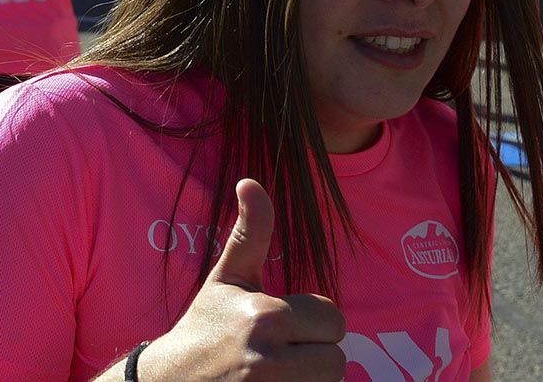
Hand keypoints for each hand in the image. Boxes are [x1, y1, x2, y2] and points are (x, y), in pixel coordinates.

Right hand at [145, 179, 346, 380]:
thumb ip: (250, 234)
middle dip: (314, 355)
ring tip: (276, 374)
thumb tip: (250, 180)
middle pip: (337, 358)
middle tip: (279, 355)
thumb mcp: (227, 280)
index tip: (279, 329)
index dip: (311, 324)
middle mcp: (269, 357)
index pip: (333, 319)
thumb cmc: (205, 329)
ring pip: (330, 381)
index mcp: (266, 315)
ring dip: (310, 379)